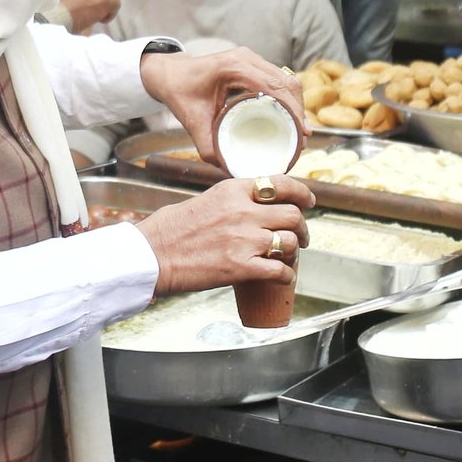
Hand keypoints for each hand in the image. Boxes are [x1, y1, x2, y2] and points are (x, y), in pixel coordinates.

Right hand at [136, 176, 314, 296]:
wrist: (152, 255)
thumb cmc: (170, 230)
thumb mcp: (204, 200)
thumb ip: (230, 201)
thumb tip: (249, 207)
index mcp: (232, 190)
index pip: (280, 184)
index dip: (302, 193)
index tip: (309, 200)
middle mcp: (243, 211)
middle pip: (292, 214)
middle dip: (302, 227)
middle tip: (301, 236)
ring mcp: (244, 239)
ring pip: (291, 242)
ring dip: (295, 251)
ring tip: (289, 257)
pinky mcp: (242, 266)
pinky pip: (280, 270)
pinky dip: (286, 276)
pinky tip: (282, 277)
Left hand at [140, 45, 304, 162]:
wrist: (170, 74)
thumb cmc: (180, 93)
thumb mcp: (192, 121)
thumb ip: (208, 146)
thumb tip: (230, 170)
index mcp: (234, 67)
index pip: (274, 87)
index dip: (293, 110)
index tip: (302, 134)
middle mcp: (246, 58)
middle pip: (287, 82)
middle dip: (299, 110)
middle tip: (302, 139)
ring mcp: (251, 58)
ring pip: (286, 78)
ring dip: (296, 104)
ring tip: (299, 132)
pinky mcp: (252, 62)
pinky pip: (278, 78)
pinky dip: (287, 97)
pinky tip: (289, 117)